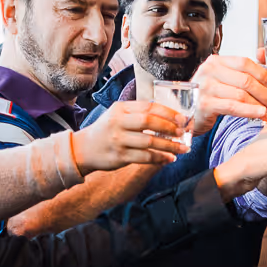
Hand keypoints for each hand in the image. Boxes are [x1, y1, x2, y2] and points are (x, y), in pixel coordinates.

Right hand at [72, 100, 188, 171]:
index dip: (168, 112)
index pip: (148, 106)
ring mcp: (118, 140)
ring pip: (149, 141)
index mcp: (121, 109)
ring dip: (169, 146)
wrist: (84, 149)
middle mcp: (118, 122)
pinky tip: (169, 159)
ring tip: (182, 149)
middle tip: (182, 133)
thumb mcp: (118, 115)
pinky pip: (145, 157)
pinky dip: (160, 158)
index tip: (181, 119)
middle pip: (149, 121)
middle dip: (169, 127)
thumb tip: (169, 118)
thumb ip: (138, 113)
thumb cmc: (107, 130)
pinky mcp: (119, 156)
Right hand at [190, 54, 266, 133]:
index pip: (244, 62)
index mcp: (215, 61)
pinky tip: (259, 115)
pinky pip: (233, 107)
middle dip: (265, 93)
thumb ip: (240, 71)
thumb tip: (263, 57)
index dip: (263, 74)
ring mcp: (205, 88)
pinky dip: (249, 111)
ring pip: (241, 94)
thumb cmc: (206, 96)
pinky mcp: (205, 104)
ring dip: (260, 104)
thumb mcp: (221, 79)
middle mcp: (209, 71)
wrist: (184, 113)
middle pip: (245, 80)